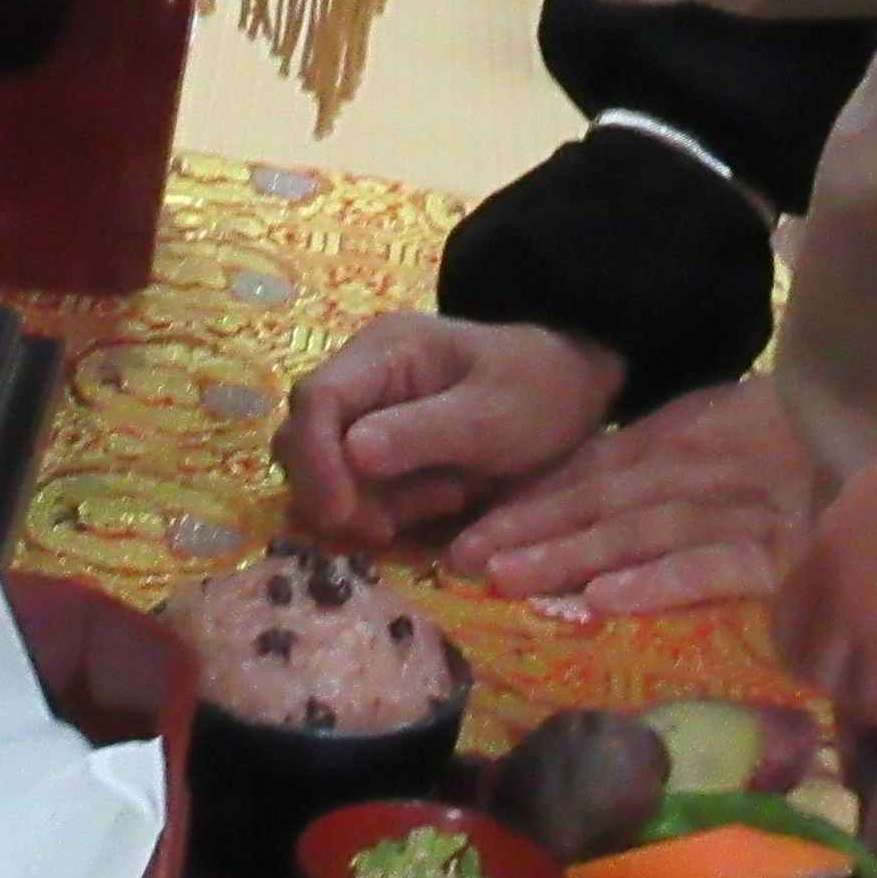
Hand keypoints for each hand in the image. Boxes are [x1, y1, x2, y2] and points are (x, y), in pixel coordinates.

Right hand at [281, 314, 628, 550]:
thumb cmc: (540, 390)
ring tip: (445, 499)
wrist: (573, 389)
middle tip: (395, 525)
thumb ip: (423, 433)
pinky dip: (388, 506)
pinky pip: (357, 486)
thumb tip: (350, 450)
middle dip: (338, 491)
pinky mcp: (379, 446)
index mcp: (385, 352)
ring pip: (325, 471)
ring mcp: (366, 412)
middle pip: (303, 439)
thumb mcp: (493, 415)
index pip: (316, 399)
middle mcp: (362, 377)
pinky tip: (442, 501)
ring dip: (370, 503)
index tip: (342, 515)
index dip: (316, 461)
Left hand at [450, 376, 820, 617]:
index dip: (529, 504)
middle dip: (533, 531)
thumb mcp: (720, 429)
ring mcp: (738, 509)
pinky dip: (658, 581)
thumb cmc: (803, 442)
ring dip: (574, 555)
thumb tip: (566, 497)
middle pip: (604, 500)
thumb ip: (652, 462)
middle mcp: (700, 469)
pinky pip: (712, 566)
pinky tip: (607, 600)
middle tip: (468, 563)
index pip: (591, 472)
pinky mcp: (782, 555)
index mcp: (681, 438)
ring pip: (643, 530)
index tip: (466, 536)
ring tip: (514, 579)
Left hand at [776, 414, 876, 791]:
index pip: (789, 626)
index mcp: (823, 558)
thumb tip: (866, 550)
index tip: (825, 657)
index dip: (807, 649)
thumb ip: (859, 530)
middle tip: (873, 692)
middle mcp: (843, 613)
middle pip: (827, 676)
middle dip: (846, 688)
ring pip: (871, 709)